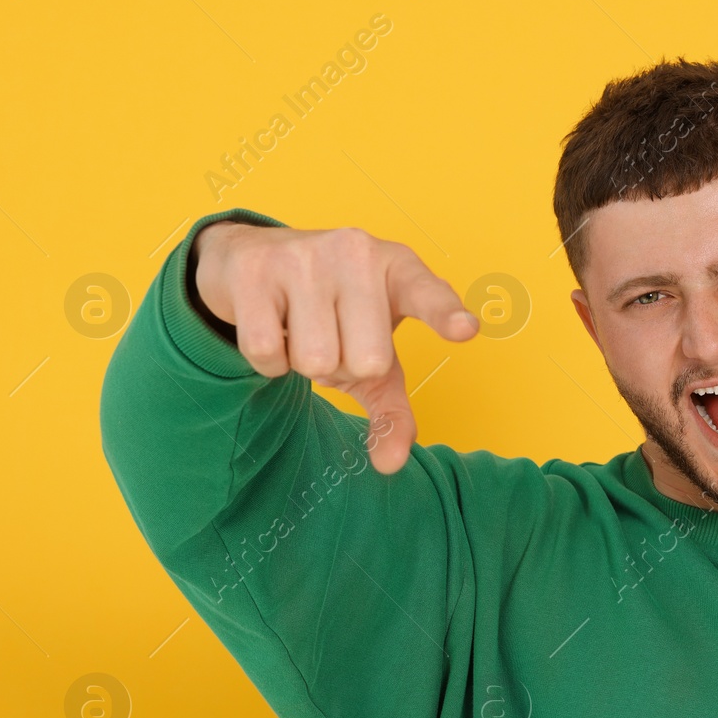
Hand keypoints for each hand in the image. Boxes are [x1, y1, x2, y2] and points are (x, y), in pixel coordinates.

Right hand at [193, 221, 479, 473]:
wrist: (252, 259)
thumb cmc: (332, 316)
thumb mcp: (373, 358)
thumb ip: (392, 411)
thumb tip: (390, 465)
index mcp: (398, 270)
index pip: (427, 294)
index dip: (446, 314)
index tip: (466, 329)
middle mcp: (356, 252)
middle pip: (366, 362)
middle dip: (344, 368)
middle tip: (331, 336)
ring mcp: (304, 256)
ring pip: (314, 360)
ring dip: (303, 364)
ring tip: (300, 329)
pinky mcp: (254, 269)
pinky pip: (266, 351)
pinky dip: (267, 361)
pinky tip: (271, 326)